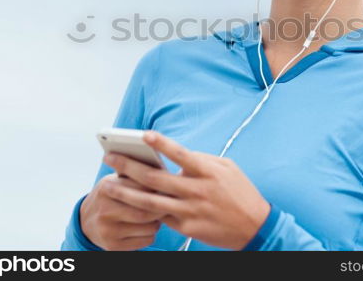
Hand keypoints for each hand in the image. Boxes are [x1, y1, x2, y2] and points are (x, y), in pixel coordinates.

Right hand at [80, 172, 166, 250]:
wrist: (86, 222)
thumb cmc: (108, 196)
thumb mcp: (113, 180)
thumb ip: (132, 173)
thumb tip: (159, 167)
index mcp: (106, 189)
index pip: (141, 187)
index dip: (158, 187)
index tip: (169, 186)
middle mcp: (106, 210)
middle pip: (146, 210)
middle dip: (162, 206)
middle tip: (171, 202)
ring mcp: (109, 230)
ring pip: (148, 227)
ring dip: (158, 221)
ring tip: (157, 214)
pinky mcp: (114, 246)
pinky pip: (145, 240)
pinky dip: (152, 233)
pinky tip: (148, 226)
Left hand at [103, 130, 270, 249]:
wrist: (254, 226)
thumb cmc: (240, 192)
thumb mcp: (226, 167)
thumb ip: (201, 159)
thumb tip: (177, 155)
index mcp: (206, 171)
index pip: (180, 153)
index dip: (161, 143)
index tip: (143, 134)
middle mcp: (195, 190)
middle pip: (154, 177)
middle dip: (128, 167)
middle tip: (109, 159)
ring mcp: (189, 211)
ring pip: (149, 201)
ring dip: (126, 192)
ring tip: (108, 185)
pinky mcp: (187, 228)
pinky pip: (160, 217)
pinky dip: (143, 210)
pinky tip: (128, 204)